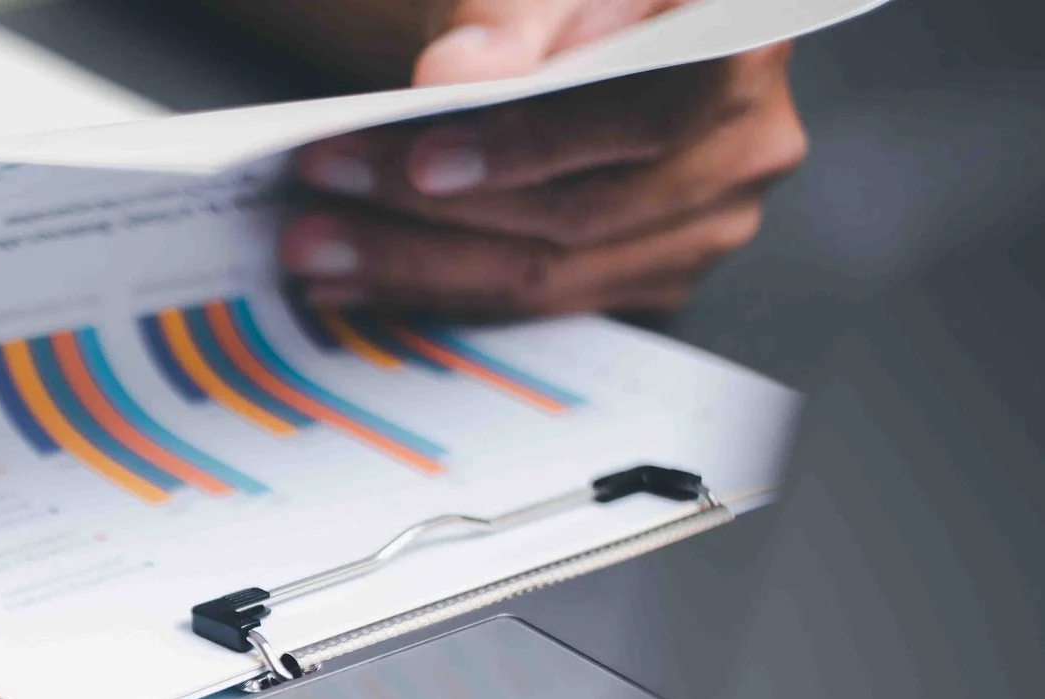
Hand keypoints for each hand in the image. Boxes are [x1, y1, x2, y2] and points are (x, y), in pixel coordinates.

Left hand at [281, 1, 807, 316]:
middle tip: (317, 215)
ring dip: (418, 272)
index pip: (639, 119)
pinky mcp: (646, 274)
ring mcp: (704, 226)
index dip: (527, 149)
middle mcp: (746, 148)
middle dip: (432, 224)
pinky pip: (538, 306)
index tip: (422, 160)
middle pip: (581, 217)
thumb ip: (510, 11)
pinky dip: (439, 293)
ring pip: (551, 279)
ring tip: (316, 254)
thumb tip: (456, 73)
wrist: (598, 17)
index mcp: (743, 47)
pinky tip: (358, 279)